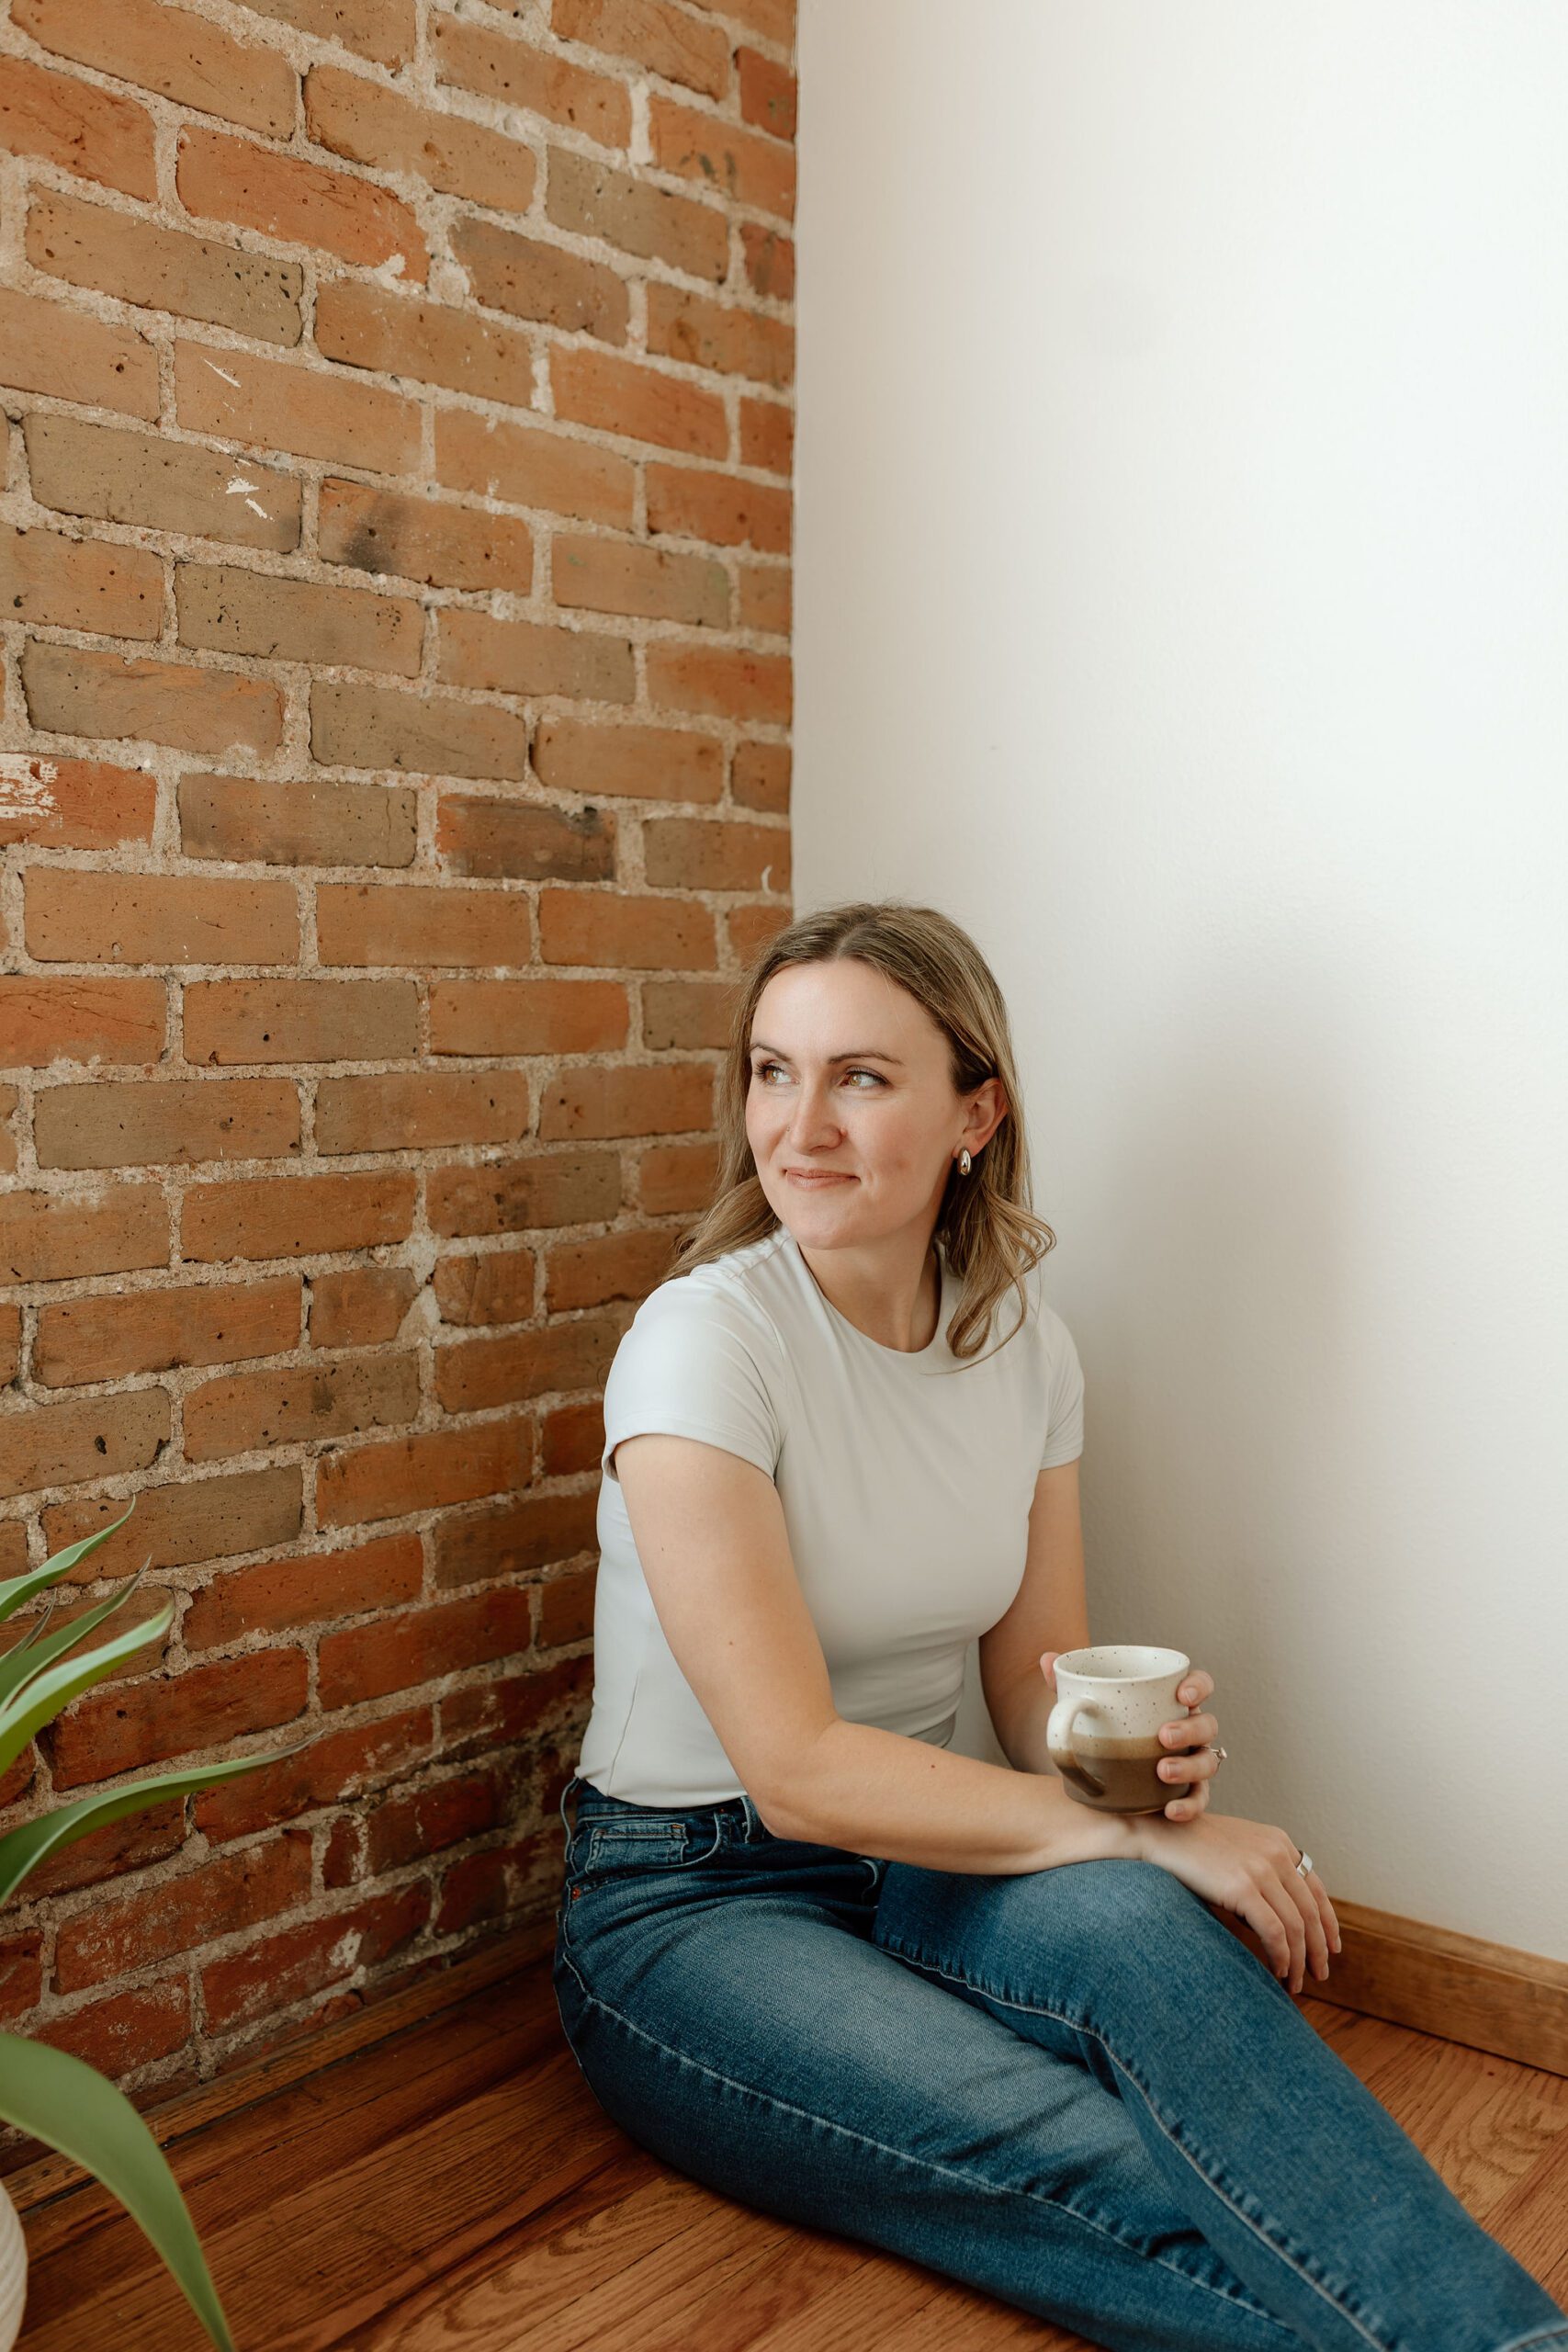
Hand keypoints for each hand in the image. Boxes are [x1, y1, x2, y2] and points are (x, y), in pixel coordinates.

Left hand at [1038, 1655, 1220, 1821]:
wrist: (1098, 1775)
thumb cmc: (1100, 1730)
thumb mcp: (1083, 1707)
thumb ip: (1066, 1684)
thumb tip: (1046, 1659)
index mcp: (1170, 1702)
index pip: (1199, 1685)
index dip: (1198, 1687)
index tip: (1181, 1696)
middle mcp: (1188, 1730)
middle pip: (1207, 1724)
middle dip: (1190, 1730)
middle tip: (1163, 1736)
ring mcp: (1191, 1762)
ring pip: (1208, 1762)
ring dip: (1190, 1766)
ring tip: (1163, 1771)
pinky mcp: (1186, 1793)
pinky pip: (1198, 1800)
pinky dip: (1189, 1805)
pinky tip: (1170, 1810)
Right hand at [1128, 1808, 1343, 1995]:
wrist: (1160, 1834)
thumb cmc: (1193, 1848)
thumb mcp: (1238, 1852)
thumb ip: (1264, 1876)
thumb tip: (1282, 1925)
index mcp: (1279, 1842)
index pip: (1316, 1889)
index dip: (1328, 1923)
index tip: (1331, 1948)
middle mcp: (1276, 1853)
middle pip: (1311, 1912)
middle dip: (1318, 1948)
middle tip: (1319, 1974)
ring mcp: (1261, 1870)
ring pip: (1296, 1927)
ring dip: (1300, 1960)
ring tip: (1295, 1982)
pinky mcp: (1243, 1888)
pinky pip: (1275, 1932)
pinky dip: (1282, 1957)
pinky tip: (1278, 1971)